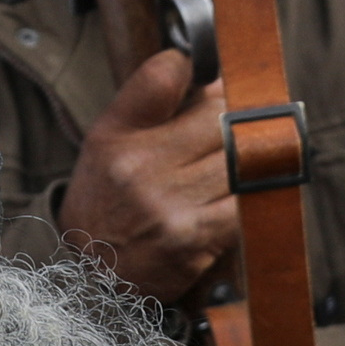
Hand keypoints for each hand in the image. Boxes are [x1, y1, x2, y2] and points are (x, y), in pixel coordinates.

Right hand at [59, 40, 235, 301]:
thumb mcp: (106, 141)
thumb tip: (206, 68)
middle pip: (218, 114)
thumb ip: (148, 100)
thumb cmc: (107, 201)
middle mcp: (140, 168)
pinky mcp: (195, 239)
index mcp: (116, 137)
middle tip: (233, 124)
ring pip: (239, 155)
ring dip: (249, 156)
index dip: (197, 69)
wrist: (93, 277)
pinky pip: (246, 201)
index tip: (212, 79)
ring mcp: (170, 205)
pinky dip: (251, 195)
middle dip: (233, 114)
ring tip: (239, 160)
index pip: (164, 75)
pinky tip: (240, 196)